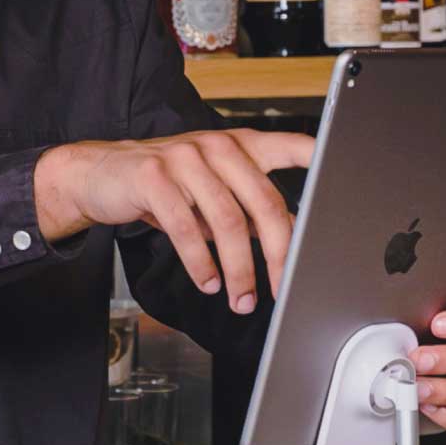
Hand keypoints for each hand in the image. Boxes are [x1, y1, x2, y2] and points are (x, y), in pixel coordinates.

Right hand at [33, 129, 314, 314]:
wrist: (100, 173)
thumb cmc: (165, 185)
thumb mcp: (211, 191)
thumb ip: (249, 210)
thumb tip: (290, 247)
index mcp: (239, 146)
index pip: (290, 145)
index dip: (318, 157)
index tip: (345, 173)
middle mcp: (217, 146)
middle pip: (264, 202)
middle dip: (278, 254)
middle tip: (282, 288)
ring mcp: (185, 158)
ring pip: (228, 221)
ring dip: (239, 270)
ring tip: (241, 299)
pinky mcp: (154, 176)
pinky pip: (187, 228)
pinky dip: (201, 263)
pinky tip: (208, 282)